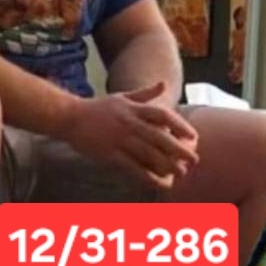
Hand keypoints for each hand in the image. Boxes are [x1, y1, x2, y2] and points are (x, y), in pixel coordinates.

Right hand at [58, 83, 198, 191]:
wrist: (70, 117)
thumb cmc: (98, 107)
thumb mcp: (122, 96)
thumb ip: (145, 93)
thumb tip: (164, 83)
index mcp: (134, 109)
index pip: (163, 115)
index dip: (180, 125)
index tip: (193, 136)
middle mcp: (129, 123)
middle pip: (160, 137)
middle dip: (179, 149)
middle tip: (194, 160)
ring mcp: (119, 139)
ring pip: (148, 154)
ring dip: (167, 165)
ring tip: (181, 173)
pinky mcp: (109, 154)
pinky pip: (131, 167)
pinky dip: (146, 176)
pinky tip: (158, 182)